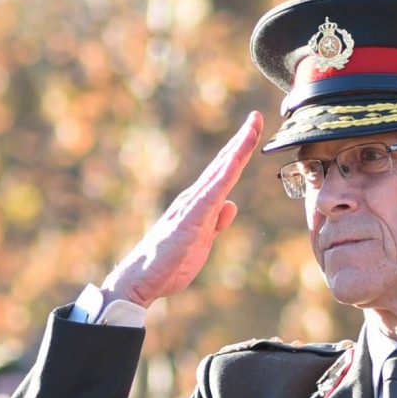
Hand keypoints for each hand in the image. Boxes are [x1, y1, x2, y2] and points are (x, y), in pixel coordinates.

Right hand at [102, 112, 262, 307]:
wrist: (140, 279)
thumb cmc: (166, 263)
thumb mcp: (201, 241)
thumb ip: (216, 223)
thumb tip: (230, 206)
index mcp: (199, 204)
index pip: (224, 173)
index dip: (240, 151)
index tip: (254, 130)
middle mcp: (195, 199)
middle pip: (223, 164)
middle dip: (242, 140)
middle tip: (257, 117)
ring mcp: (191, 207)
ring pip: (219, 173)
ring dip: (236, 150)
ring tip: (251, 129)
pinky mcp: (189, 220)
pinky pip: (211, 194)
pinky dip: (224, 176)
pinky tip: (235, 161)